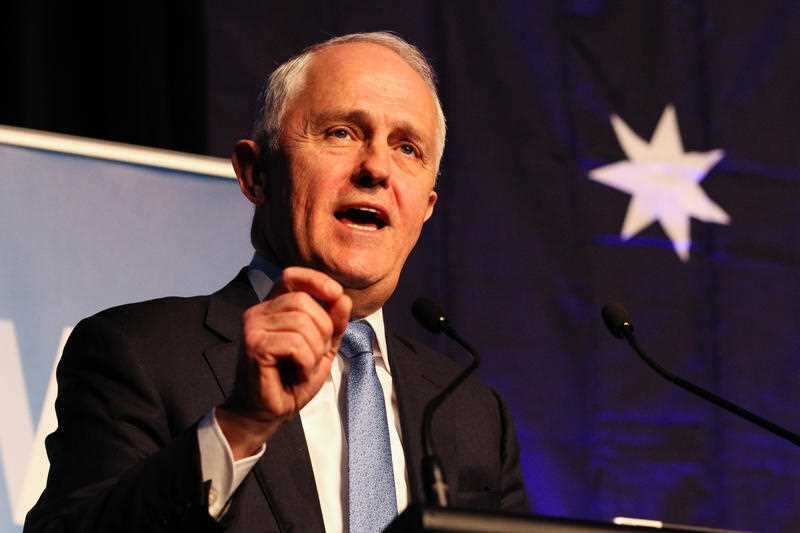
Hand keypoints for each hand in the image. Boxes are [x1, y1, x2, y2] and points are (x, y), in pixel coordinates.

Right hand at [216, 267, 351, 458]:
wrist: (267, 412)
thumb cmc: (291, 380)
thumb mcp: (322, 347)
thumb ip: (333, 323)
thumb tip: (343, 298)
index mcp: (273, 307)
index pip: (292, 275)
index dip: (316, 281)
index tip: (336, 296)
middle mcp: (259, 311)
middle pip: (304, 302)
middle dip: (323, 330)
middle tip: (314, 355)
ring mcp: (253, 326)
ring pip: (302, 322)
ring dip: (314, 350)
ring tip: (304, 367)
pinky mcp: (254, 345)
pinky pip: (295, 343)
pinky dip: (306, 362)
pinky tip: (297, 373)